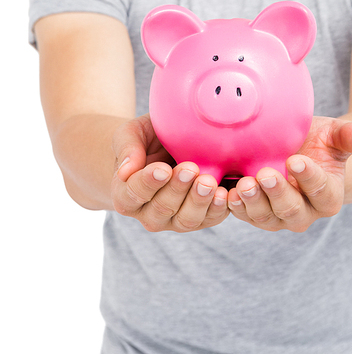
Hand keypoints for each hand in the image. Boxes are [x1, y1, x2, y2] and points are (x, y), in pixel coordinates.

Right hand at [111, 114, 228, 231]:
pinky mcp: (199, 217)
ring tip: (208, 182)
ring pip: (185, 219)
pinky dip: (217, 208)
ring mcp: (174, 219)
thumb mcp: (131, 133)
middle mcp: (148, 213)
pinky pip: (209, 219)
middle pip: (161, 209)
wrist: (167, 145)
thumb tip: (125, 171)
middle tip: (190, 169)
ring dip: (198, 202)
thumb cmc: (145, 138)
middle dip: (177, 189)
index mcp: (125, 194)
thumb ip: (127, 148)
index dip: (148, 183)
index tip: (163, 169)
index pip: (133, 194)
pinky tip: (224, 193)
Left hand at [227, 117, 351, 232]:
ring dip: (252, 204)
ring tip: (243, 185)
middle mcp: (305, 212)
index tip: (296, 160)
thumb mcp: (334, 134)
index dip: (309, 177)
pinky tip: (225, 192)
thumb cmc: (319, 141)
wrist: (299, 149)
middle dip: (277, 194)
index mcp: (329, 195)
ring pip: (266, 217)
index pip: (321, 191)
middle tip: (263, 175)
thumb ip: (349, 136)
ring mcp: (278, 215)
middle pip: (291, 210)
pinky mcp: (256, 212)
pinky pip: (245, 215)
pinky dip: (235, 207)